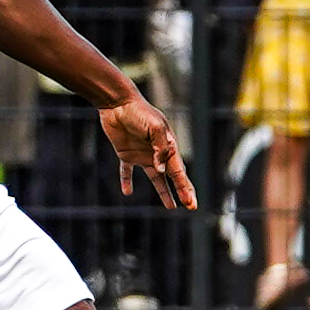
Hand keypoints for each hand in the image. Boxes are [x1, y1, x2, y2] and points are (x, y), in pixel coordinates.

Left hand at [97, 94, 195, 208]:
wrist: (117, 102)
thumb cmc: (139, 112)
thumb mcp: (155, 127)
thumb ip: (160, 148)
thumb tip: (161, 170)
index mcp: (168, 146)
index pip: (179, 172)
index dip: (185, 188)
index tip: (191, 204)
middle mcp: (157, 152)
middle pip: (172, 176)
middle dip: (182, 191)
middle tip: (190, 206)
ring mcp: (142, 154)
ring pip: (155, 178)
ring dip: (163, 191)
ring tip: (171, 207)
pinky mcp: (126, 154)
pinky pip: (127, 171)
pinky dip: (127, 181)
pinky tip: (126, 192)